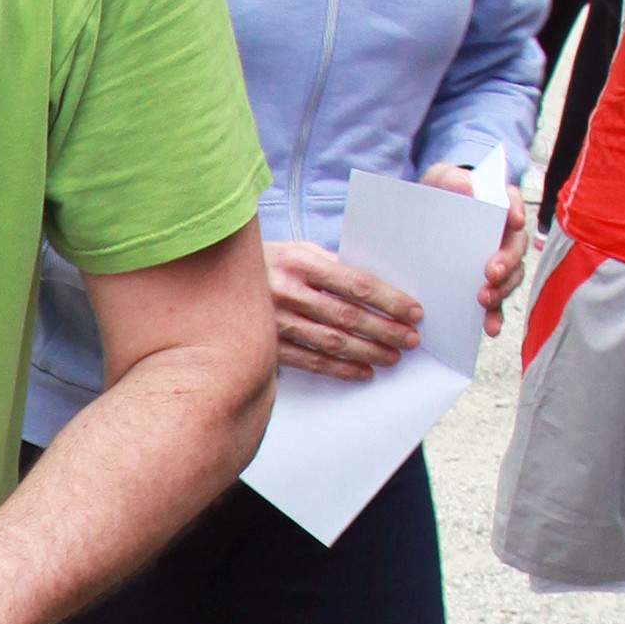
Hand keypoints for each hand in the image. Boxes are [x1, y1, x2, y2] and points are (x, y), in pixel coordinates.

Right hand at [263, 237, 420, 382]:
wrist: (212, 277)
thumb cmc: (267, 262)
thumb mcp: (297, 252)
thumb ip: (332, 267)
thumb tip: (376, 290)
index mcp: (300, 261)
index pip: (357, 283)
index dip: (389, 300)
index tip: (413, 311)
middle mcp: (287, 290)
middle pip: (348, 316)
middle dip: (385, 330)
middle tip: (410, 339)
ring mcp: (274, 320)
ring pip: (331, 342)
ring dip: (367, 352)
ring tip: (392, 357)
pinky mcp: (266, 344)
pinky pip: (309, 360)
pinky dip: (339, 368)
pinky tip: (361, 371)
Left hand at [426, 162, 528, 336]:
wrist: (427, 217)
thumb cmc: (440, 194)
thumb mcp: (441, 180)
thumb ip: (449, 178)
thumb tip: (464, 186)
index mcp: (496, 205)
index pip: (513, 203)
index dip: (516, 211)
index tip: (514, 220)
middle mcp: (504, 233)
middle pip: (516, 247)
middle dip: (506, 262)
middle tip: (490, 273)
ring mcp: (498, 260)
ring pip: (511, 276)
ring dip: (501, 290)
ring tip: (484, 300)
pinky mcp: (487, 284)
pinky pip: (497, 301)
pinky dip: (495, 314)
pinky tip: (489, 326)